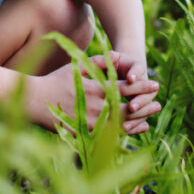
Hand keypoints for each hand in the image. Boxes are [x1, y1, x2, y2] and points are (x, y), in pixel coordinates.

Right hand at [24, 63, 159, 133]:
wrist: (34, 100)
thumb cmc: (56, 81)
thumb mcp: (77, 67)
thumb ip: (98, 62)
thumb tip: (117, 57)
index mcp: (95, 88)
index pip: (124, 87)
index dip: (142, 86)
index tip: (155, 84)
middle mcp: (95, 106)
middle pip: (127, 107)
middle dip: (144, 106)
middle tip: (158, 104)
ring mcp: (90, 122)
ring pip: (120, 124)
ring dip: (137, 122)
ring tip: (149, 121)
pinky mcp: (84, 133)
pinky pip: (106, 137)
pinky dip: (121, 134)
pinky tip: (131, 132)